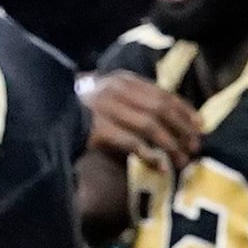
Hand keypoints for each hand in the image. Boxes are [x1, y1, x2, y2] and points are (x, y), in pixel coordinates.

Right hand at [81, 71, 204, 175]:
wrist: (47, 117)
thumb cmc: (80, 110)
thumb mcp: (108, 97)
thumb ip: (134, 102)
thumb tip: (169, 121)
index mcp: (123, 80)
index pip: (162, 93)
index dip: (185, 110)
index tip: (201, 126)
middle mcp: (116, 91)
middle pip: (160, 109)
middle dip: (182, 129)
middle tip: (195, 147)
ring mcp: (106, 109)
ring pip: (150, 126)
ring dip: (170, 145)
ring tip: (183, 160)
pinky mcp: (97, 129)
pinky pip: (131, 143)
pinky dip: (149, 155)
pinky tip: (161, 166)